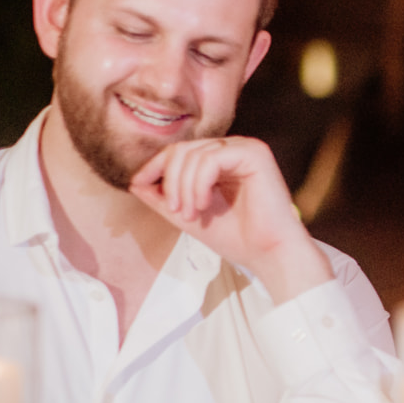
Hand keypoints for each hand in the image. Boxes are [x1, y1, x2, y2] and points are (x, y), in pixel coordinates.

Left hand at [129, 136, 332, 304]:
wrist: (268, 254)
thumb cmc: (236, 237)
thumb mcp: (188, 215)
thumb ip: (163, 198)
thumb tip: (135, 181)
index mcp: (220, 160)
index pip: (178, 151)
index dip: (154, 167)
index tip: (140, 186)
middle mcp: (233, 149)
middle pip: (182, 150)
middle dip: (171, 182)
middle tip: (179, 212)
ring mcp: (245, 148)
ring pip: (193, 154)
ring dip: (184, 188)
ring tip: (192, 215)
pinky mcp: (255, 154)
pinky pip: (211, 159)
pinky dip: (199, 184)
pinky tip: (205, 205)